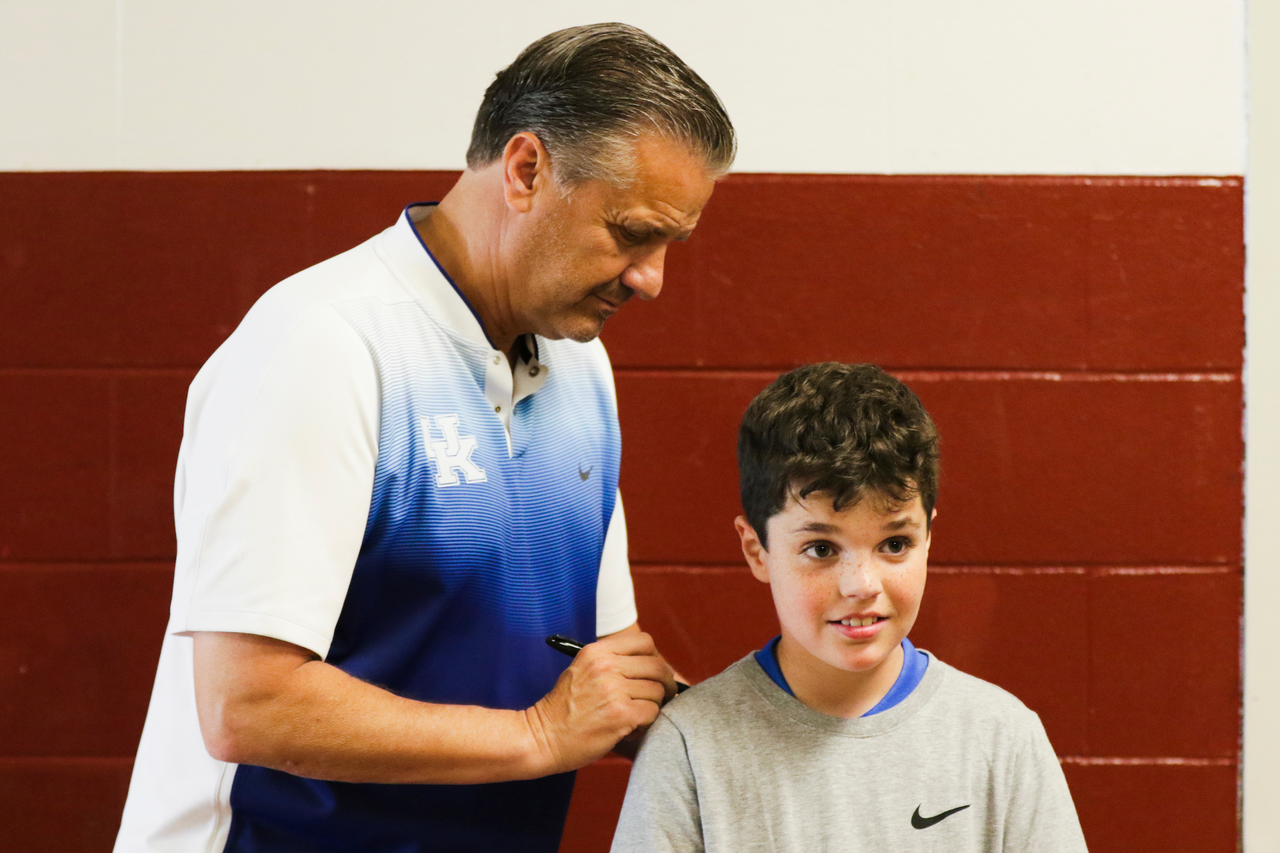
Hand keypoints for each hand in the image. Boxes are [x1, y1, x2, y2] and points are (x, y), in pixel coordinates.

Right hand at [523, 630, 672, 773]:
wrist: (542, 737)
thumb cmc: (564, 709)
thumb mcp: (581, 671)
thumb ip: (612, 663)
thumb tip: (652, 664)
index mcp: (596, 652)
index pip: (644, 641)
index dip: (655, 657)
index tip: (653, 671)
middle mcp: (605, 666)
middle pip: (656, 666)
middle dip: (665, 683)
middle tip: (664, 695)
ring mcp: (613, 690)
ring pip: (657, 691)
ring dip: (653, 706)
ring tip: (638, 715)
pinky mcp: (620, 714)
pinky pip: (652, 712)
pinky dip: (647, 722)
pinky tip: (632, 727)